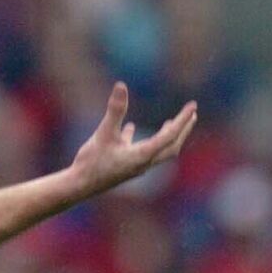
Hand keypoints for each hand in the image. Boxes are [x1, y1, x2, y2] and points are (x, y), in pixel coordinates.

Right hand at [70, 83, 196, 198]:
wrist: (79, 186)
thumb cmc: (92, 162)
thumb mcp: (104, 133)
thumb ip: (115, 110)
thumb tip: (121, 86)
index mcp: (143, 155)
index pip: (169, 136)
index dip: (182, 120)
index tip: (192, 106)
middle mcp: (144, 162)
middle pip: (171, 146)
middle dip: (183, 130)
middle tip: (192, 114)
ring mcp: (134, 165)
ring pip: (157, 150)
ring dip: (167, 136)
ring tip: (172, 123)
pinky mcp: (123, 166)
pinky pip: (138, 150)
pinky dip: (140, 138)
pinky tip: (131, 128)